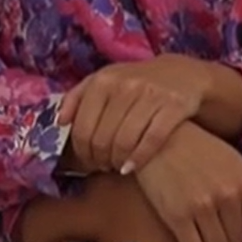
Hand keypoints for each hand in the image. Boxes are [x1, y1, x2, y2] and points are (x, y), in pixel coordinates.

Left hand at [57, 55, 210, 174]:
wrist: (181, 75)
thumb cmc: (134, 83)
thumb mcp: (104, 81)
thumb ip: (77, 98)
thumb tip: (60, 121)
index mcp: (103, 80)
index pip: (82, 127)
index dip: (81, 151)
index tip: (86, 161)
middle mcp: (125, 86)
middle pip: (102, 138)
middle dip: (99, 159)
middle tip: (102, 166)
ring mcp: (150, 95)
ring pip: (125, 141)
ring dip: (117, 161)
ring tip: (116, 166)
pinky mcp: (173, 106)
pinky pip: (152, 140)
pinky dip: (139, 158)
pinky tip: (132, 167)